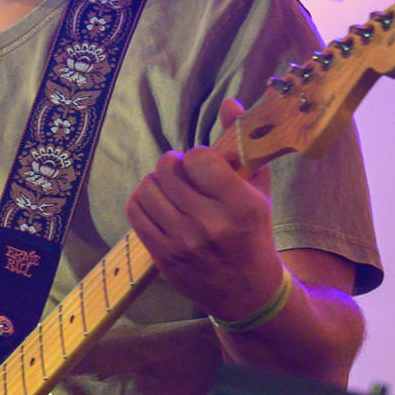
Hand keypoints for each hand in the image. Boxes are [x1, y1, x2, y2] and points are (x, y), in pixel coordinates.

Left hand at [124, 99, 284, 322]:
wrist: (247, 292)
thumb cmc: (254, 234)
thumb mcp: (259, 191)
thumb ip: (243, 145)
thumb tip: (229, 102)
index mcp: (240, 206)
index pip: (199, 158)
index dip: (198, 156)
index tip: (205, 166)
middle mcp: (210, 224)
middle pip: (167, 170)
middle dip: (173, 165)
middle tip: (182, 173)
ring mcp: (182, 243)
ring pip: (147, 188)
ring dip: (156, 182)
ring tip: (170, 188)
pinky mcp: (162, 256)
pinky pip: (135, 212)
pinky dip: (142, 200)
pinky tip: (158, 203)